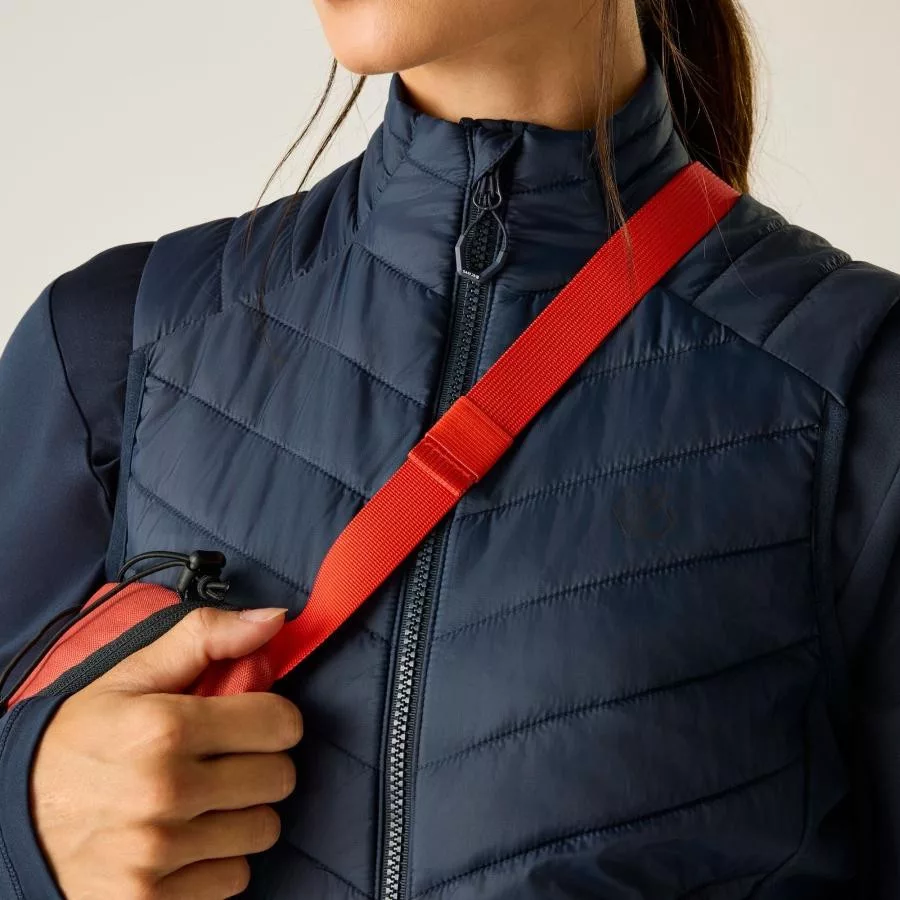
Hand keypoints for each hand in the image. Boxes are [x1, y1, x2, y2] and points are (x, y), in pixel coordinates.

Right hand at [30, 606, 302, 899]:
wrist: (10, 817)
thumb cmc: (80, 737)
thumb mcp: (132, 675)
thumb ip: (207, 637)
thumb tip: (276, 618)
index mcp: (165, 727)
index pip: (280, 723)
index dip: (274, 717)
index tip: (253, 720)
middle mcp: (165, 791)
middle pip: (280, 778)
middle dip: (261, 763)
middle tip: (226, 760)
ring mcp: (157, 853)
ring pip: (263, 830)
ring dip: (243, 814)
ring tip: (205, 800)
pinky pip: (234, 879)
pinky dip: (219, 860)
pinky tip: (187, 840)